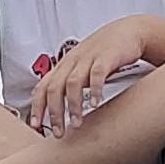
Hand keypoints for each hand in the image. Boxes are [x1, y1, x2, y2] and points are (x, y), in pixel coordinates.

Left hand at [28, 17, 154, 136]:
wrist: (128, 31)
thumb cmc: (104, 50)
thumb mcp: (82, 64)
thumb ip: (70, 82)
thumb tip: (58, 107)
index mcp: (65, 65)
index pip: (43, 86)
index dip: (37, 106)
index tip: (36, 125)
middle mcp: (73, 61)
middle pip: (55, 87)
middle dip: (54, 112)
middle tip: (59, 132)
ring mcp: (88, 58)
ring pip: (73, 83)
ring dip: (73, 106)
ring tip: (77, 123)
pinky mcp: (106, 57)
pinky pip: (97, 74)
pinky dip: (94, 90)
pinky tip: (96, 103)